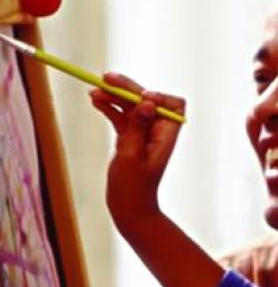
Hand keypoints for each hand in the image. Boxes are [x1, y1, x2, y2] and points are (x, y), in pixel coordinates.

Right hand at [90, 72, 184, 235]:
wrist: (128, 208)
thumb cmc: (133, 188)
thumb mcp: (133, 157)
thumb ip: (139, 129)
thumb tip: (148, 103)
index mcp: (166, 135)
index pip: (173, 104)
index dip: (158, 96)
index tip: (140, 98)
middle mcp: (157, 131)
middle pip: (146, 100)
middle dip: (128, 88)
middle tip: (106, 78)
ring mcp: (143, 134)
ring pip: (130, 106)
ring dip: (114, 96)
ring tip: (95, 91)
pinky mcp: (130, 138)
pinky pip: (121, 117)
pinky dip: (109, 107)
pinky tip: (95, 101)